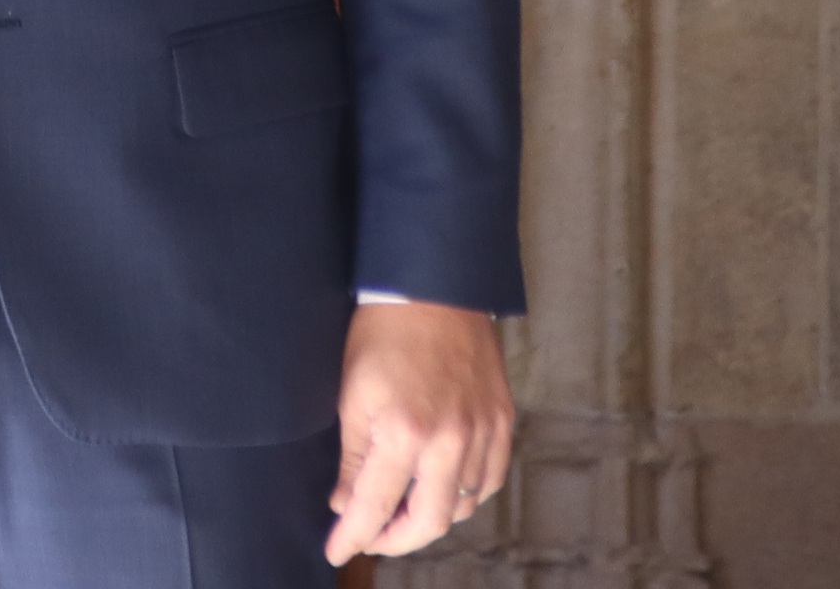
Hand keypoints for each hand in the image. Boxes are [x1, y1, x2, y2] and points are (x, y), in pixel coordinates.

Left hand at [323, 299, 512, 563]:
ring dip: (430, 518)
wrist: (432, 288)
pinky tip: (443, 490)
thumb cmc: (383, 334)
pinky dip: (466, 495)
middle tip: (372, 538)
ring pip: (461, 505)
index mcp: (404, 432)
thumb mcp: (352, 393)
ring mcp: (482, 432)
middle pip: (428, 522)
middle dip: (396, 539)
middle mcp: (449, 440)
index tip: (338, 550)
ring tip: (402, 512)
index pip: (375, 505)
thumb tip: (346, 504)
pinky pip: (489, 481)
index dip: (354, 536)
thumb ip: (352, 457)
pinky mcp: (502, 421)